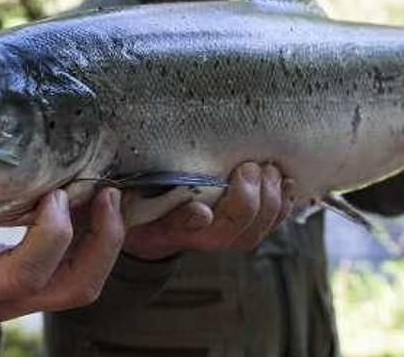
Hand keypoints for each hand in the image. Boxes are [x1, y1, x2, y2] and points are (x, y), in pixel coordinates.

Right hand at [0, 188, 124, 321]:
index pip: (25, 275)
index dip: (49, 234)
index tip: (51, 192)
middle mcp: (7, 303)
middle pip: (76, 288)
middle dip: (102, 241)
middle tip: (106, 192)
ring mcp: (28, 300)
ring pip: (85, 284)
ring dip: (107, 239)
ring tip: (110, 195)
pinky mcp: (40, 289)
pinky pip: (80, 270)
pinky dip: (97, 237)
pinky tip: (97, 202)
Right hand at [121, 162, 293, 260]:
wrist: (152, 228)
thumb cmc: (141, 200)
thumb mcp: (127, 194)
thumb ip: (126, 191)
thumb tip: (116, 184)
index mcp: (167, 224)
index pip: (180, 225)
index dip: (192, 220)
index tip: (200, 210)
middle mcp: (198, 236)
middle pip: (230, 231)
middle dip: (246, 200)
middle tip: (250, 167)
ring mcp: (222, 237)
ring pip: (253, 233)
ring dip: (269, 202)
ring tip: (271, 171)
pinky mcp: (241, 231)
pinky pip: (268, 227)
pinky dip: (283, 207)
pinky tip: (287, 184)